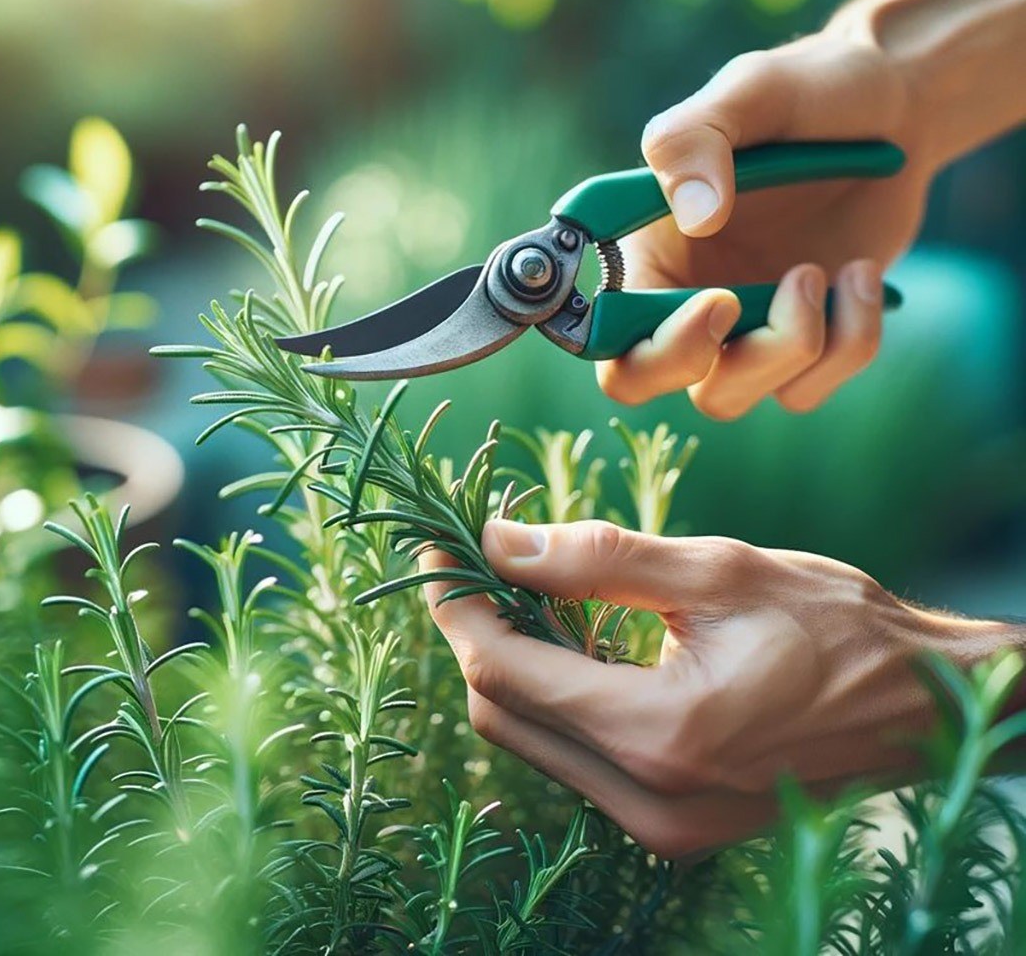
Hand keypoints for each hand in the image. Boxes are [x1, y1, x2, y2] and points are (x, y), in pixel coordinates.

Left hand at [423, 519, 1010, 856]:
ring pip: (532, 740)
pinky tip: (570, 641)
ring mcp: (659, 825)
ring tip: (519, 589)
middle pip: (503, 714)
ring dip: (511, 665)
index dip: (458, 605)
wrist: (926, 705)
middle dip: (474, 633)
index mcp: (658, 735)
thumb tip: (500, 540)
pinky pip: (576, 759)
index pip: (506, 671)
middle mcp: (648, 800)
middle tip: (474, 562)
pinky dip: (555, 698)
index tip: (440, 549)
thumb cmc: (839, 628)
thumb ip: (598, 561)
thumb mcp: (717, 571)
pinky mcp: (672, 824)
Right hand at [601, 26, 934, 415]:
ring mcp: (738, 330)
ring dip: (786, 345)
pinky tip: (858, 278)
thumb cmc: (810, 94)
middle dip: (691, 359)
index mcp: (644, 248)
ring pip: (726, 398)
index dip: (630, 341)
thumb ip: (697, 140)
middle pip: (642, 381)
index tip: (712, 299)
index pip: (599, 332)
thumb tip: (695, 220)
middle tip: (734, 301)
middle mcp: (678, 297)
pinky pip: (805, 391)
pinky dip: (844, 342)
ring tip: (823, 271)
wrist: (899, 115)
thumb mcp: (751, 92)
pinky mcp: (799, 348)